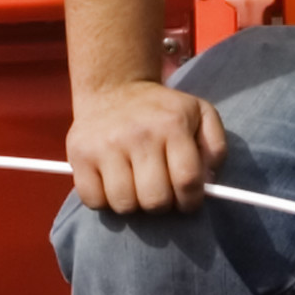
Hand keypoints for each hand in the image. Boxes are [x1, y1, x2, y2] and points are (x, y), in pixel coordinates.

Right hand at [64, 77, 228, 217]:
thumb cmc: (162, 111)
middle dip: (162, 205)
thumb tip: (209, 182)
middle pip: (155, 200)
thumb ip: (215, 146)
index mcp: (172, 124)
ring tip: (136, 187)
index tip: (187, 201)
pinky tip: (113, 184)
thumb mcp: (199, 114)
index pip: (187, 181)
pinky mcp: (79, 155)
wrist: (114, 89)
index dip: (191, 201)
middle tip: (160, 193)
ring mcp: (105, 145)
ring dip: (134, 204)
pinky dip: (105, 201)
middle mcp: (138, 134)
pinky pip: (94, 201)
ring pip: (124, 205)